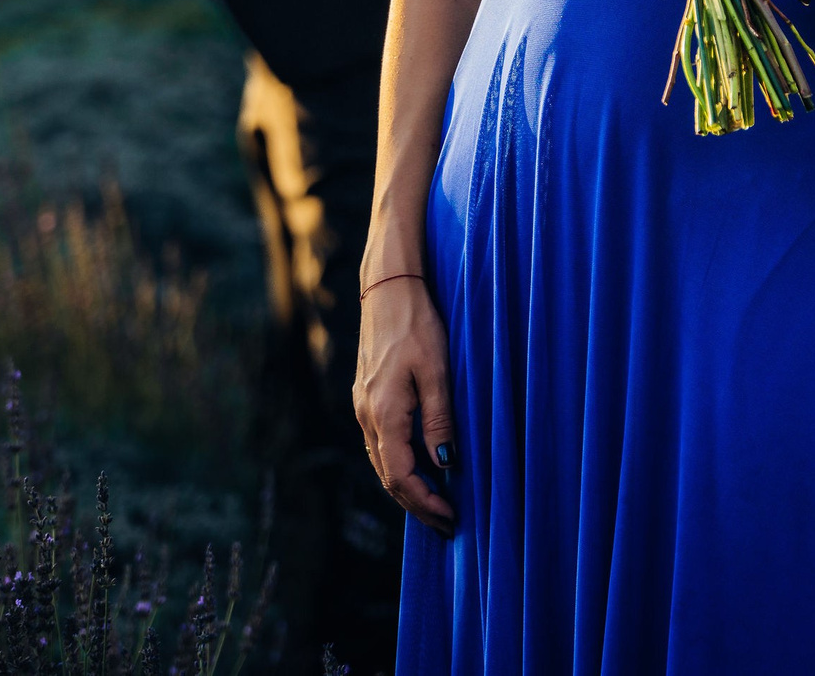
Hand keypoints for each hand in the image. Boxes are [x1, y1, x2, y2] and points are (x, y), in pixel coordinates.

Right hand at [354, 274, 456, 534]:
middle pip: (388, 477)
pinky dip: (399, 466)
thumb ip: (439, 418)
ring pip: (382, 463)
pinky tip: (419, 467)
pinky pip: (381, 445)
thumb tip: (444, 463)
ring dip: (407, 488)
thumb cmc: (417, 325)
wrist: (388, 291)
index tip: (451, 518)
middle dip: (417, 505)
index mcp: (384, 414)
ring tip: (436, 504)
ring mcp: (363, 407)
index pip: (401, 476)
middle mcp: (367, 416)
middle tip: (447, 523)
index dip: (425, 503)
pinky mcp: (366, 398)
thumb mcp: (437, 370)